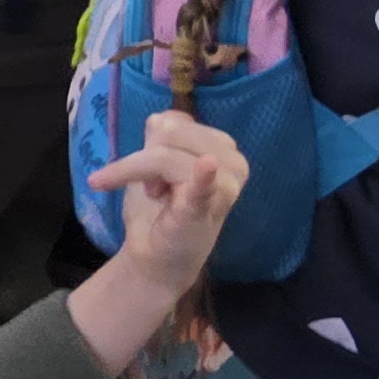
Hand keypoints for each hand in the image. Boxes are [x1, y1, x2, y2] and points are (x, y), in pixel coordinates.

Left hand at [62, 112, 247, 378]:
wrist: (155, 257)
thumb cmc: (159, 208)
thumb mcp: (158, 162)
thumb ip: (163, 135)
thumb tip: (159, 120)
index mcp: (223, 146)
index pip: (174, 120)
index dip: (152, 144)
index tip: (151, 173)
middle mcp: (233, 160)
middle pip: (167, 132)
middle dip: (146, 159)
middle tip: (154, 190)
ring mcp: (223, 185)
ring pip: (163, 155)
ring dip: (146, 176)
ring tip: (159, 198)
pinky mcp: (206, 208)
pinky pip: (203, 187)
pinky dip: (202, 178)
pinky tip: (207, 168)